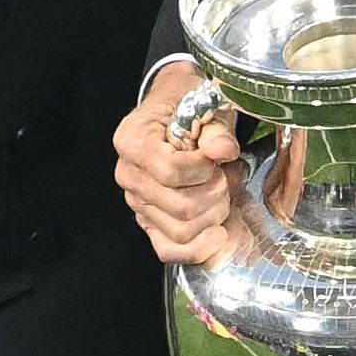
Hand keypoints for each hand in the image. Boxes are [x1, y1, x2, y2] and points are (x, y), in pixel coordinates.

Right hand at [116, 60, 248, 265]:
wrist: (174, 110)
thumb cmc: (185, 106)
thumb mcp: (203, 105)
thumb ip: (215, 129)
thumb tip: (224, 150)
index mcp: (132, 141)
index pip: (171, 171)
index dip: (204, 169)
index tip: (220, 155)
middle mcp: (129, 175)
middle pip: (180, 206)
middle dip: (216, 192)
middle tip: (227, 174)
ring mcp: (138, 203)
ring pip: (181, 230)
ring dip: (214, 214)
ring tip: (221, 190)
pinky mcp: (150, 223)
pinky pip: (169, 250)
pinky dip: (199, 249)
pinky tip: (220, 234)